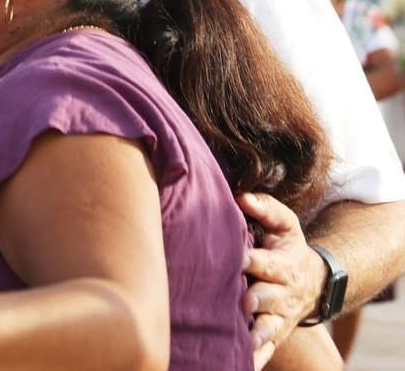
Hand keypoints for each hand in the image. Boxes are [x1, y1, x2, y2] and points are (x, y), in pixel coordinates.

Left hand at [238, 193, 326, 363]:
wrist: (313, 283)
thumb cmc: (288, 248)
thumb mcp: (285, 225)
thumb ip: (266, 207)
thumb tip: (241, 197)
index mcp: (282, 265)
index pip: (265, 263)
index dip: (251, 261)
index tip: (238, 259)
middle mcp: (282, 294)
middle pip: (267, 298)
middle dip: (255, 299)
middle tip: (241, 301)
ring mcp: (279, 317)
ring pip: (269, 327)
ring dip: (257, 332)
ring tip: (245, 338)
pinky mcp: (275, 334)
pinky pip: (267, 349)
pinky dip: (257, 357)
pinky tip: (244, 364)